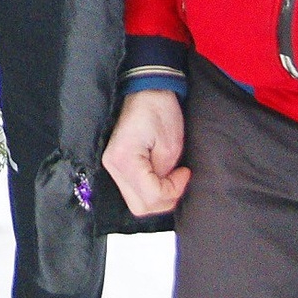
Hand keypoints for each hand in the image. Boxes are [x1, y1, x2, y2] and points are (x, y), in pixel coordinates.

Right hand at [102, 89, 190, 216]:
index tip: (185, 173)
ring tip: (171, 178)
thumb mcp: (170, 145)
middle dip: (165, 199)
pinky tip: (161, 177)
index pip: (151, 196)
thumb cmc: (159, 111)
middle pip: (140, 206)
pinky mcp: (117, 165)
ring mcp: (112, 166)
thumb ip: (166, 174)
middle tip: (178, 181)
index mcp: (124, 160)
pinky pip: (134, 190)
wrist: (146, 90)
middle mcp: (113, 167)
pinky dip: (150, 190)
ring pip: (136, 202)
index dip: (173, 190)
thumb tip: (165, 189)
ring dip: (158, 196)